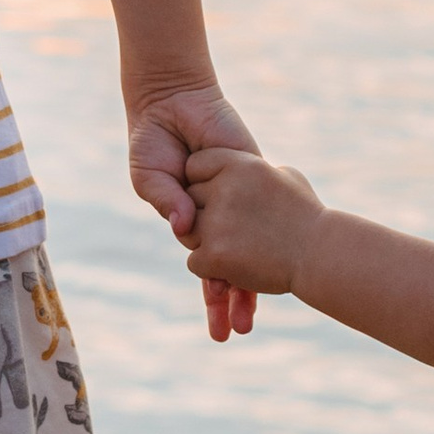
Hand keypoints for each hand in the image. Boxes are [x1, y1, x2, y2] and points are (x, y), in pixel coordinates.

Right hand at [127, 79, 259, 342]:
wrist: (174, 101)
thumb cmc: (155, 142)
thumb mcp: (151, 175)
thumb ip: (166, 199)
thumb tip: (185, 224)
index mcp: (195, 224)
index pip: (210, 269)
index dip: (216, 297)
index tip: (224, 328)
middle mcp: (222, 218)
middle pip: (234, 267)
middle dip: (235, 302)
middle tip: (242, 333)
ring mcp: (241, 199)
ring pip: (253, 246)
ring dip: (255, 278)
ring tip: (260, 313)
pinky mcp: (254, 173)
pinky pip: (264, 206)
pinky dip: (271, 231)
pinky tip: (282, 259)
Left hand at [184, 147, 323, 299]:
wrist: (320, 255)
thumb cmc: (307, 215)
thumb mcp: (287, 177)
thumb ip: (258, 171)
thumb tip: (249, 168)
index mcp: (239, 164)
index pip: (195, 165)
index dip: (204, 182)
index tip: (221, 197)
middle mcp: (224, 188)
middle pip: (189, 199)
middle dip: (205, 214)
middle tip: (235, 228)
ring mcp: (217, 222)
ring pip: (189, 232)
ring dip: (207, 243)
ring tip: (240, 247)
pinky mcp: (214, 254)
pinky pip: (195, 262)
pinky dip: (213, 268)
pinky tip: (240, 264)